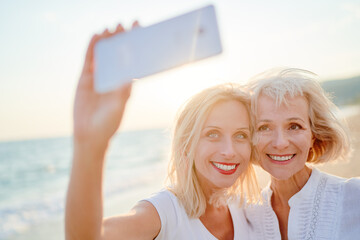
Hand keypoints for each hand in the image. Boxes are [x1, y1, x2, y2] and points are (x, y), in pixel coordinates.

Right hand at [73, 23, 137, 148]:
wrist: (90, 135)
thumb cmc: (108, 124)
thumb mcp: (118, 107)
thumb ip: (122, 91)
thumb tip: (130, 73)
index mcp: (124, 85)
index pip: (130, 62)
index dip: (134, 48)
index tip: (139, 34)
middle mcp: (112, 79)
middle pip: (117, 55)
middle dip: (120, 40)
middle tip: (124, 25)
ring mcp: (98, 78)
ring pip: (103, 55)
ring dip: (107, 41)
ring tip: (111, 28)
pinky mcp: (85, 79)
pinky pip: (89, 59)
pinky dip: (92, 47)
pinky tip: (96, 36)